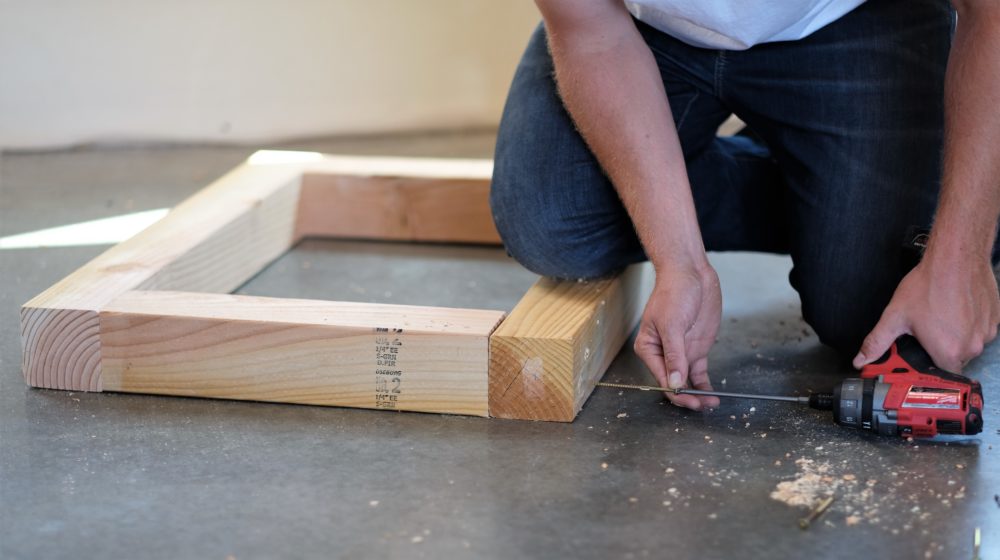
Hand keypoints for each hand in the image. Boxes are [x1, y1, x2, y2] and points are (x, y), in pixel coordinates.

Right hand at [634, 262, 721, 409]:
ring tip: (711, 404)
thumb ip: (674, 355)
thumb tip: (674, 382)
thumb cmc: (674, 292)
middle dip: (687, 397)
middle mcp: (663, 354)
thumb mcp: (673, 324)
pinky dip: (704, 385)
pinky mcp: (696, 350)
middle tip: (703, 406)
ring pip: (686, 382)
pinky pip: (698, 374)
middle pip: (673, 384)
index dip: (677, 393)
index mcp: (649, 348)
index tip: (692, 401)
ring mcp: (681, 353)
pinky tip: (712, 395)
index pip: (662, 378)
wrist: (690, 273)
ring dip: (698, 395)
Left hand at [854, 257, 999, 371]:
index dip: (929, 366)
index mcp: (949, 351)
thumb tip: (861, 359)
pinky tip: (956, 308)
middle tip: (928, 331)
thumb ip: (877, 342)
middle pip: (955, 359)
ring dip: (956, 335)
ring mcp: (988, 332)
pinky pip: (982, 328)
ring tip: (941, 315)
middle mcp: (973, 346)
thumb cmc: (928, 285)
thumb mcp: (895, 316)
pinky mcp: (996, 318)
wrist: (956, 258)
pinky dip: (970, 323)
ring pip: (969, 343)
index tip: (921, 357)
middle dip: (940, 348)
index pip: (940, 374)